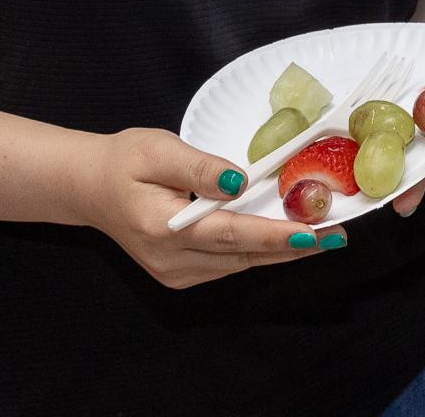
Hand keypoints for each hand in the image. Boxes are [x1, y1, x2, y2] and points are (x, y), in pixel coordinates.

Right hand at [65, 128, 345, 288]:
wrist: (89, 188)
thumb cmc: (124, 161)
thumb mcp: (158, 149)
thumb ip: (199, 167)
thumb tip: (240, 182)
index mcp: (163, 228)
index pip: (231, 235)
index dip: (276, 236)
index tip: (314, 233)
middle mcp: (171, 260)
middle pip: (243, 256)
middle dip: (292, 247)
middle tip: (336, 235)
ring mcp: (174, 273)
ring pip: (239, 264)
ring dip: (280, 251)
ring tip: (322, 235)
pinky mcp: (179, 274)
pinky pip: (228, 265)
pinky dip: (258, 253)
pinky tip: (284, 238)